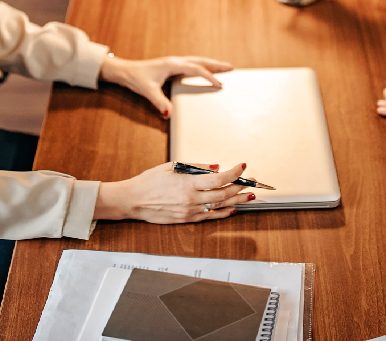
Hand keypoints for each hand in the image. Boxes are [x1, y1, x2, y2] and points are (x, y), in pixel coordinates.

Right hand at [94, 162, 254, 222]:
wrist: (133, 201)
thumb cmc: (149, 181)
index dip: (233, 172)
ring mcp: (190, 211)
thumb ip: (195, 167)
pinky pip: (209, 217)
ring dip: (237, 200)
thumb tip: (215, 167)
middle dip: (240, 187)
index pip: (218, 179)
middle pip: (223, 194)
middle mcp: (191, 199)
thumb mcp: (171, 167)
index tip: (242, 165)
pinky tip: (232, 209)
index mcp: (188, 184)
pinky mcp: (187, 219)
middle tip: (252, 181)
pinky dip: (223, 213)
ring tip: (249, 196)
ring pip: (219, 206)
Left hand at [99, 55, 232, 116]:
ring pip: (197, 61)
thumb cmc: (136, 78)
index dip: (209, 77)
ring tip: (225, 67)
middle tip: (232, 67)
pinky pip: (192, 64)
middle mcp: (176, 61)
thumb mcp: (148, 91)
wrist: (125, 71)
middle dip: (217, 64)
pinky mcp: (172, 66)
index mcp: (173, 65)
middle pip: (201, 61)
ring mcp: (174, 63)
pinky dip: (203, 66)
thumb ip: (159, 102)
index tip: (220, 85)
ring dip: (211, 64)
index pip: (196, 70)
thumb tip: (169, 114)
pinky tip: (206, 71)